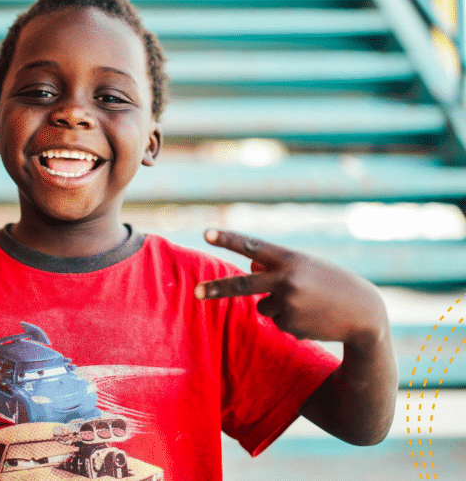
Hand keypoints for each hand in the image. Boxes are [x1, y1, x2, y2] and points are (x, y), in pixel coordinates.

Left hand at [195, 229, 387, 347]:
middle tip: (195, 292)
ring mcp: (288, 304)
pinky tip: (312, 318)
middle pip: (241, 285)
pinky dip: (290, 321)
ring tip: (307, 305)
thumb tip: (247, 268)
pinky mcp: (291, 325)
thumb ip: (276, 264)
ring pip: (262, 307)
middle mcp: (286, 279)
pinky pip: (277, 322)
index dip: (228, 240)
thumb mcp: (306, 267)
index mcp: (290, 258)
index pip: (252, 246)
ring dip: (277, 307)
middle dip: (215, 289)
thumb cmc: (332, 284)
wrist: (364, 314)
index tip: (206, 234)